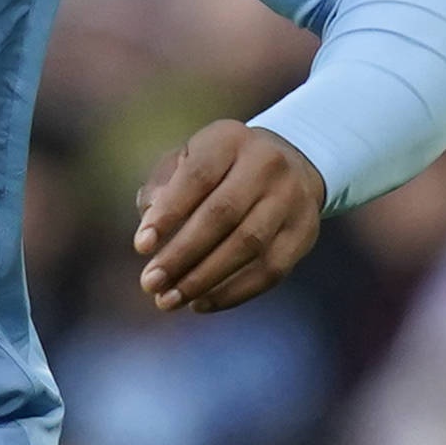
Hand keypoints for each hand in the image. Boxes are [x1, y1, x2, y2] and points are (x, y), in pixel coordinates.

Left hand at [132, 120, 328, 313]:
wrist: (289, 165)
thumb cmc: (219, 169)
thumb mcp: (188, 160)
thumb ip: (163, 186)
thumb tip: (150, 223)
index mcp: (230, 140)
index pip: (198, 176)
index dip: (168, 213)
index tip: (141, 247)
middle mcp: (267, 164)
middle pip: (222, 214)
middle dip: (181, 254)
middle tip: (150, 283)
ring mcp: (291, 199)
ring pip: (247, 246)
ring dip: (203, 280)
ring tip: (169, 300)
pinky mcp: (304, 233)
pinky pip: (270, 271)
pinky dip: (232, 293)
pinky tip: (200, 304)